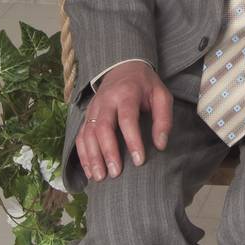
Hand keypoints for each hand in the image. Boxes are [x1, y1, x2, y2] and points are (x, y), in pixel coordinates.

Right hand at [76, 60, 172, 181]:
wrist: (122, 67)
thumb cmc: (145, 85)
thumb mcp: (161, 95)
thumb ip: (163, 119)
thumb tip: (161, 145)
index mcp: (126, 93)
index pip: (127, 118)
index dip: (132, 140)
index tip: (139, 161)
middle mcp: (106, 101)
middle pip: (102, 127)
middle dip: (108, 152)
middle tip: (116, 173)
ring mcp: (93, 108)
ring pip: (88, 133)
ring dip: (92, 157)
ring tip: (100, 177)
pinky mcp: (87, 116)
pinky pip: (80, 136)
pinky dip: (83, 155)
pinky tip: (90, 171)